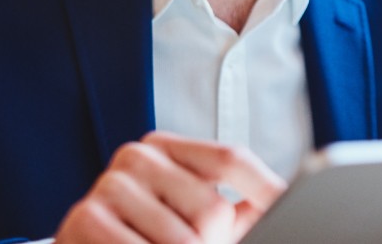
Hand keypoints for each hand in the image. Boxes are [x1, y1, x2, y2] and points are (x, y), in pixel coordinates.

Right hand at [56, 131, 286, 243]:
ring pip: (184, 240)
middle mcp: (137, 155)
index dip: (265, 189)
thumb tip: (290, 198)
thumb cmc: (151, 240)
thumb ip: (242, 206)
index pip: (230, 159)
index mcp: (168, 147)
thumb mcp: (198, 220)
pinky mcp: (85, 218)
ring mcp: (110, 184)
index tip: (295, 209)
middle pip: (212, 207)